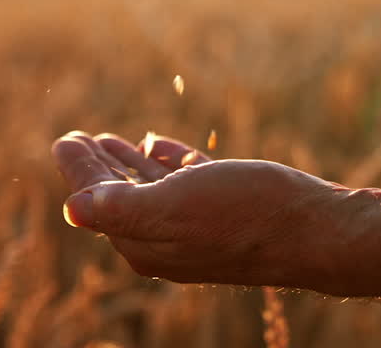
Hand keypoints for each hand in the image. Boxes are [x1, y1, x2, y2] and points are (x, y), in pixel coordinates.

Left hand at [51, 131, 380, 291]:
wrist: (314, 231)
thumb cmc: (245, 215)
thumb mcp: (175, 208)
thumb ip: (121, 208)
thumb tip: (73, 208)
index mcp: (145, 242)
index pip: (98, 201)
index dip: (80, 169)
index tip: (66, 139)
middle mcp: (166, 241)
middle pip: (119, 198)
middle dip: (97, 168)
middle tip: (79, 138)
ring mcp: (197, 227)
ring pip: (150, 190)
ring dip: (128, 164)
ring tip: (111, 140)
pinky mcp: (226, 211)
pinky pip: (184, 184)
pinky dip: (166, 163)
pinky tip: (160, 146)